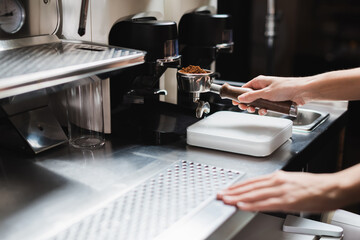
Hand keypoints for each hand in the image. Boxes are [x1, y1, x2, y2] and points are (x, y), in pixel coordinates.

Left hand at [217, 170, 347, 212]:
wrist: (330, 187)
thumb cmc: (313, 185)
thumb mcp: (289, 181)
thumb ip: (275, 185)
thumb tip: (262, 190)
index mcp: (276, 176)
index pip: (251, 181)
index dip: (237, 186)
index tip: (227, 189)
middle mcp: (276, 181)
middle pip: (250, 187)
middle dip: (233, 191)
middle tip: (220, 194)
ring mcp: (280, 191)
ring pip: (254, 194)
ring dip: (238, 198)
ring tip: (226, 200)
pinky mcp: (287, 200)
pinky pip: (265, 203)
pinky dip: (252, 204)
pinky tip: (243, 206)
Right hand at [234, 75, 308, 114]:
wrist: (302, 91)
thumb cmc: (287, 87)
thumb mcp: (266, 93)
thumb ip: (252, 96)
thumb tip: (241, 98)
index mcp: (260, 81)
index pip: (245, 88)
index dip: (240, 95)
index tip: (236, 102)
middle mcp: (264, 87)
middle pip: (250, 96)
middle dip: (248, 103)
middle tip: (246, 108)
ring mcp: (269, 94)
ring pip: (258, 102)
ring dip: (256, 108)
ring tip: (257, 110)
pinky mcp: (275, 100)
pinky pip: (266, 106)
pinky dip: (264, 109)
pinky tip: (265, 111)